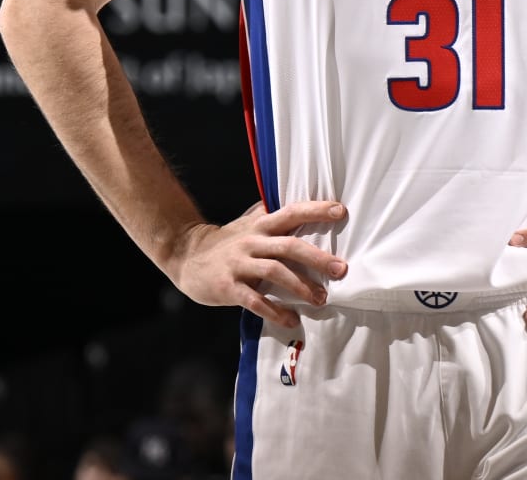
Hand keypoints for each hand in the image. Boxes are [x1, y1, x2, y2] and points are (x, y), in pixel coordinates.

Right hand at [166, 200, 347, 329]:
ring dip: (301, 286)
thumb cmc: (226, 242)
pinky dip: (275, 311)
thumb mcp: (247, 223)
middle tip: (340, 270)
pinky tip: (291, 320)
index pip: (291, 212)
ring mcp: (239, 264)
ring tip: (321, 299)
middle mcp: (251, 241)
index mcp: (260, 225)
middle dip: (317, 258)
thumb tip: (302, 206)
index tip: (340, 211)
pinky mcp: (229, 287)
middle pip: (288, 246)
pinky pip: (255, 300)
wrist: (186, 255)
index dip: (315, 210)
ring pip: (274, 272)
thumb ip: (272, 216)